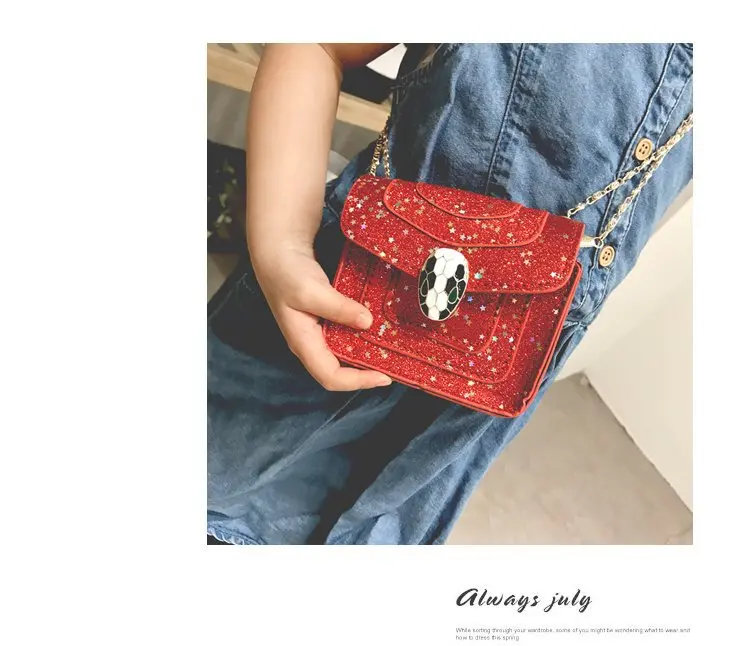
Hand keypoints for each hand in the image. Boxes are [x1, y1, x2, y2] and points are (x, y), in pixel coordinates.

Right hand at [252, 243, 392, 390]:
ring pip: (344, 355)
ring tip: (391, 352)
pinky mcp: (326, 319)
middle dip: (366, 373)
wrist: (278, 250)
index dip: (358, 382)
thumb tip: (368, 322)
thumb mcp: (311, 290)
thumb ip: (339, 308)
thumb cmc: (286, 271)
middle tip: (394, 366)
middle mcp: (311, 343)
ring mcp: (318, 332)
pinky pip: (346, 336)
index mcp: (303, 343)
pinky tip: (379, 329)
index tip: (384, 377)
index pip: (330, 377)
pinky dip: (363, 337)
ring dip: (366, 356)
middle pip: (339, 372)